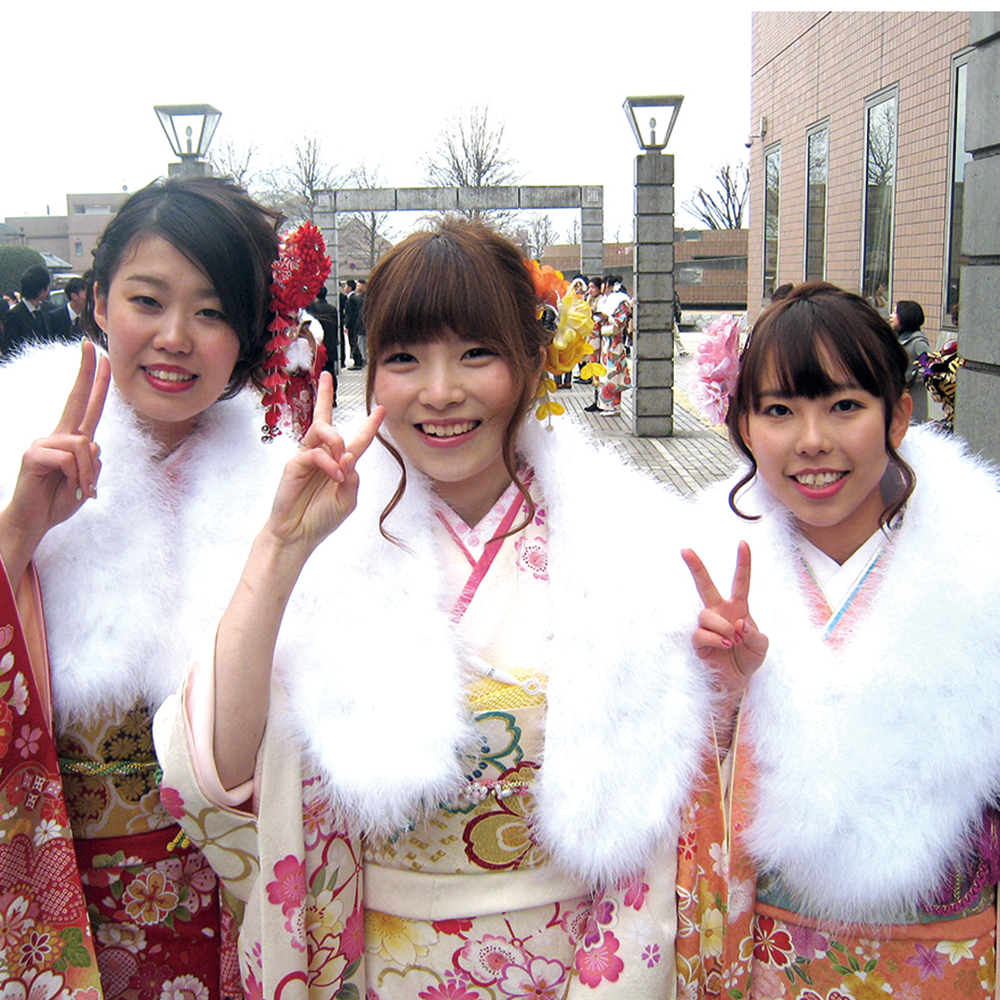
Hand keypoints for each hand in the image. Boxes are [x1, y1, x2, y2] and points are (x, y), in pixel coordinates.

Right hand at [0, 341, 109, 584]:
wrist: (36, 520)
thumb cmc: (60, 499)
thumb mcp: (87, 479)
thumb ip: (93, 460)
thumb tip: (92, 442)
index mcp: (73, 439)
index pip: (87, 406)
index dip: (95, 383)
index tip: (100, 357)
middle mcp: (58, 435)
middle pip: (76, 400)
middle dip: (88, 373)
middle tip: (92, 345)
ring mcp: (44, 442)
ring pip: (85, 444)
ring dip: (89, 473)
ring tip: (81, 491)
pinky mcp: (34, 454)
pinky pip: (70, 459)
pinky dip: (77, 478)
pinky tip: (68, 489)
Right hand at [264, 372, 384, 552]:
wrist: (298, 534)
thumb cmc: (322, 518)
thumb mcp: (347, 500)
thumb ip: (352, 478)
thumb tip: (349, 456)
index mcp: (341, 464)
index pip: (357, 440)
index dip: (369, 424)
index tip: (381, 408)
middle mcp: (324, 456)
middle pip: (325, 420)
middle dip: (325, 396)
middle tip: (326, 376)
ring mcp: (308, 458)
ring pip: (320, 430)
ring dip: (336, 441)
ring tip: (342, 460)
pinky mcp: (295, 464)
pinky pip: (314, 452)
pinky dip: (328, 462)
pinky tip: (335, 475)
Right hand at [681, 541, 767, 704]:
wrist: (735, 680)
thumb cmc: (748, 658)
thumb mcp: (761, 646)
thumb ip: (755, 633)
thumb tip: (738, 623)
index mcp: (738, 608)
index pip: (740, 582)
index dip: (743, 563)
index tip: (743, 543)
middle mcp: (720, 612)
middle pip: (705, 585)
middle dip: (696, 567)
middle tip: (685, 550)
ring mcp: (708, 625)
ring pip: (706, 614)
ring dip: (722, 627)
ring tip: (733, 641)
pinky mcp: (698, 640)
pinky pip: (702, 633)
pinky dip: (716, 640)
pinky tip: (725, 646)